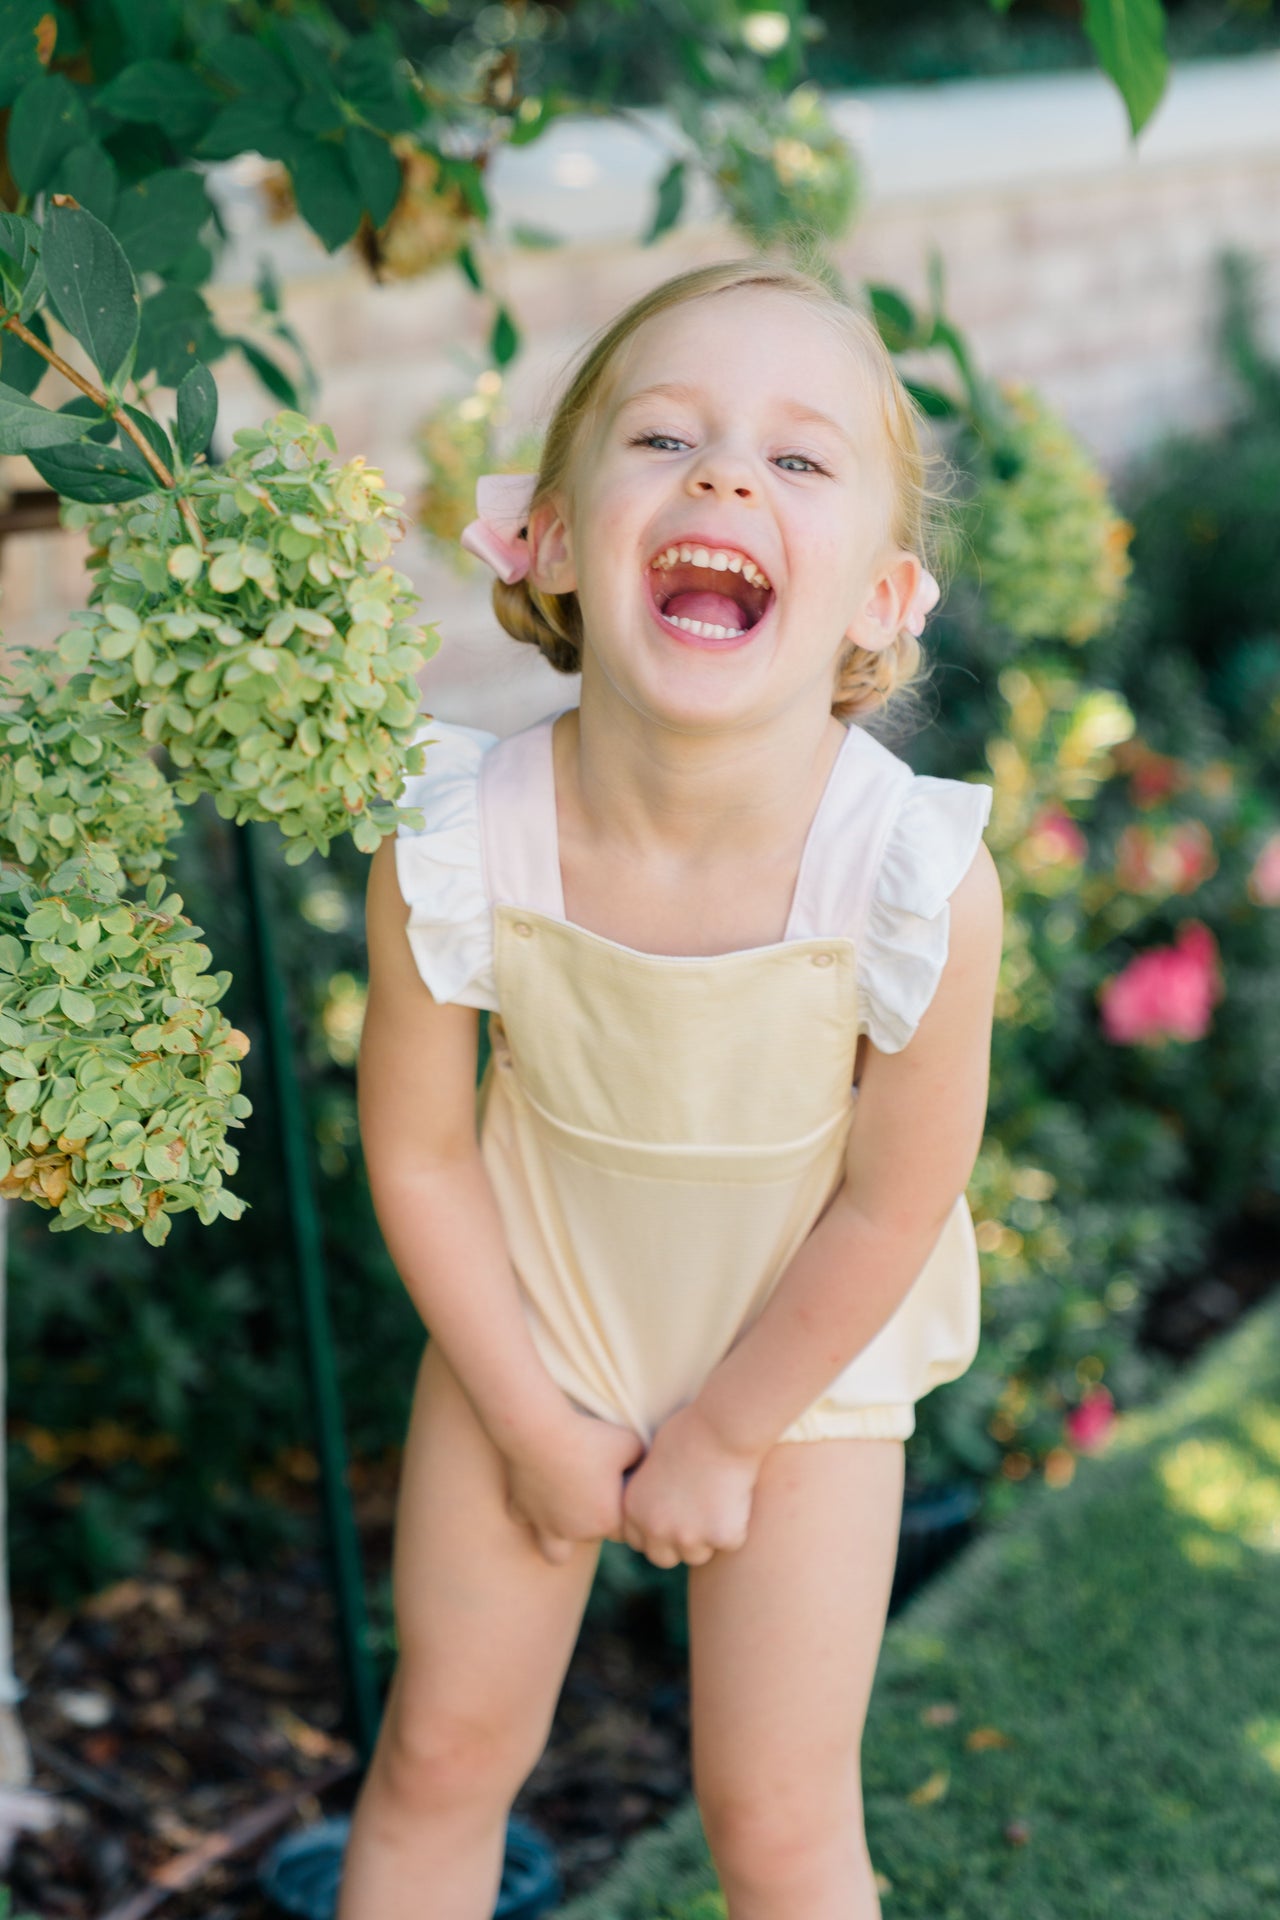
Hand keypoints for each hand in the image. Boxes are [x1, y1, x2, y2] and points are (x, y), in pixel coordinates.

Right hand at [502, 1404, 646, 1566]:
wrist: (541, 1431)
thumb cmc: (589, 1437)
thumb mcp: (630, 1444)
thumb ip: (642, 1461)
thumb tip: (648, 1468)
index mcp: (606, 1521)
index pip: (626, 1530)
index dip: (628, 1511)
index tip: (627, 1489)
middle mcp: (576, 1532)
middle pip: (595, 1537)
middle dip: (600, 1521)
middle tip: (601, 1489)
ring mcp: (545, 1524)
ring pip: (556, 1554)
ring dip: (564, 1542)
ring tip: (570, 1518)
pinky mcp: (520, 1508)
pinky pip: (524, 1520)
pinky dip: (529, 1511)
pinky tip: (536, 1492)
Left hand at [620, 1403, 761, 1568]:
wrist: (721, 1426)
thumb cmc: (689, 1431)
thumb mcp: (653, 1464)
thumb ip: (650, 1494)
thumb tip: (657, 1510)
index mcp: (634, 1510)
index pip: (639, 1542)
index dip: (656, 1532)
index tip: (672, 1516)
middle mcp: (656, 1529)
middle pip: (664, 1558)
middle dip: (678, 1543)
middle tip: (696, 1517)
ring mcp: (689, 1537)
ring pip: (698, 1555)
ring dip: (707, 1538)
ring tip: (717, 1502)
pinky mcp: (722, 1537)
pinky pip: (730, 1543)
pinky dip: (736, 1526)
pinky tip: (737, 1496)